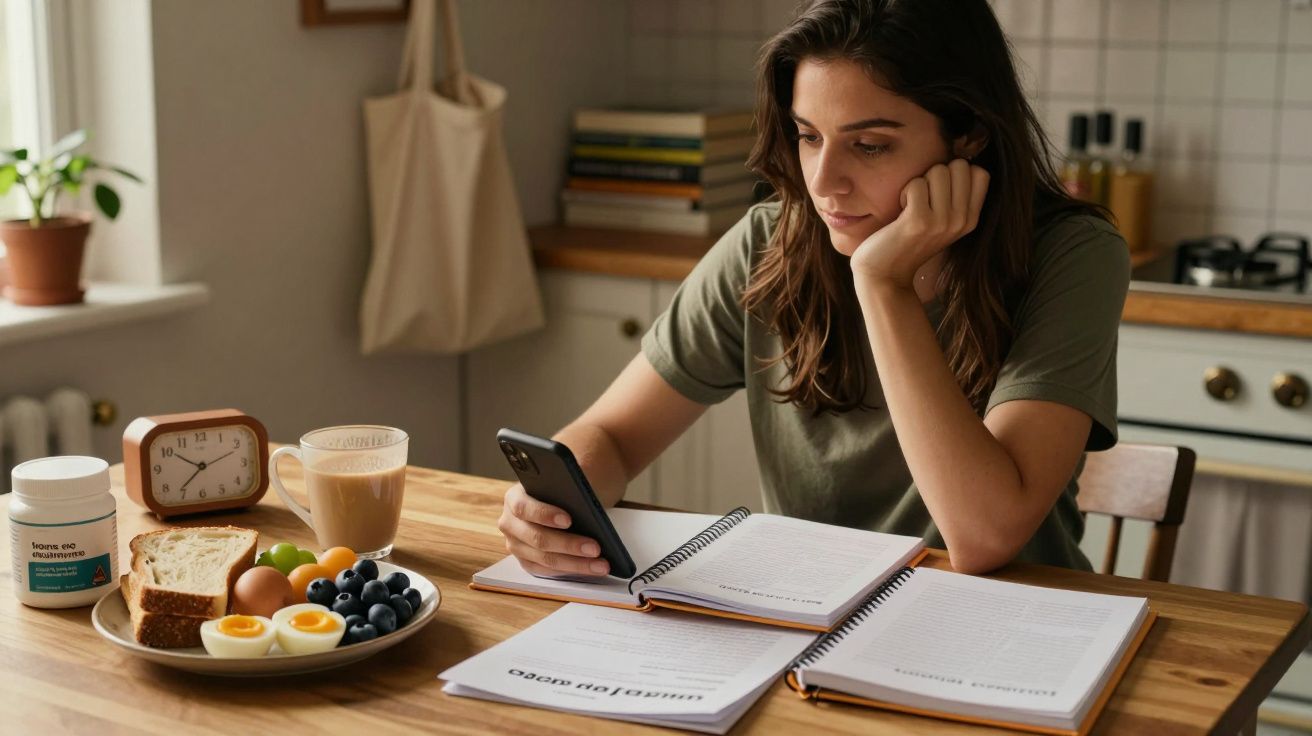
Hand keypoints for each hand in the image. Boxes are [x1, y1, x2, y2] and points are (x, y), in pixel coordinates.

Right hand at [496, 483, 609, 576]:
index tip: (569, 520)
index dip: (545, 514)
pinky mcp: (527, 562)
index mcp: (514, 498)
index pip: (524, 507)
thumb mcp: (564, 482)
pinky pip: (548, 571)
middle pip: (537, 539)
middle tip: (595, 548)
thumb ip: (569, 488)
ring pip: (545, 560)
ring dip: (576, 563)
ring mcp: (516, 545)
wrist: (561, 498)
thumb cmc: (563, 489)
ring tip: (601, 564)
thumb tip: (586, 503)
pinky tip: (592, 568)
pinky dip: (572, 570)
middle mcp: (510, 524)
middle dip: (569, 545)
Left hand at [849, 159, 988, 288]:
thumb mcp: (941, 220)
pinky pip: (916, 183)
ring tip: (911, 206)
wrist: (884, 274)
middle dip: (935, 174)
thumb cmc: (907, 240)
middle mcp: (961, 221)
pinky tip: (901, 211)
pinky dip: (904, 192)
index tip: (939, 192)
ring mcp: (942, 222)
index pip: (980, 173)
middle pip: (959, 166)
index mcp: (970, 219)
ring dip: (918, 183)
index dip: (956, 172)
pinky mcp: (919, 222)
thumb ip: (955, 195)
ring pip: (938, 170)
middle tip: (922, 199)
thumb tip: (963, 155)